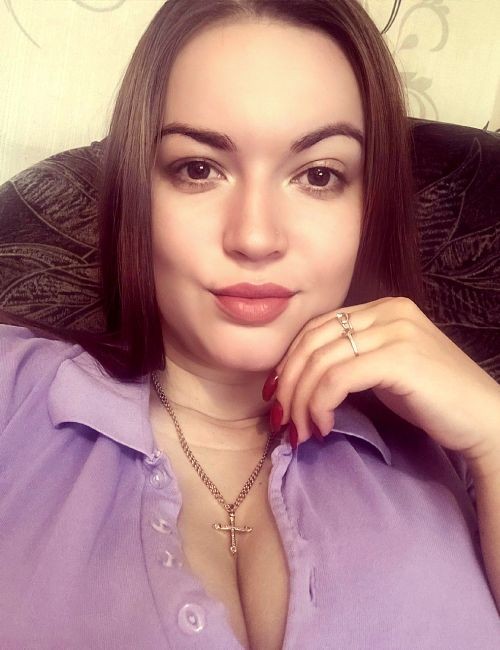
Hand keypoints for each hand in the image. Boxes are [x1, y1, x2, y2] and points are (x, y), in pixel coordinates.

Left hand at [264, 296, 499, 462]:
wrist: (485, 419)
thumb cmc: (434, 400)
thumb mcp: (385, 369)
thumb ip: (351, 359)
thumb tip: (300, 378)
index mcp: (382, 308)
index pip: (316, 327)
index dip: (290, 361)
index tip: (279, 395)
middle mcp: (387, 311)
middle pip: (312, 341)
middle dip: (289, 383)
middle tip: (282, 418)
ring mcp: (395, 331)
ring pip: (321, 362)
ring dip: (301, 401)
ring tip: (302, 430)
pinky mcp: (399, 358)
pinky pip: (338, 379)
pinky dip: (321, 405)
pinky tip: (325, 426)